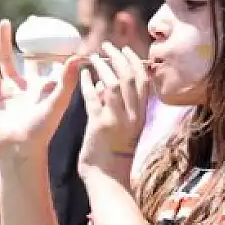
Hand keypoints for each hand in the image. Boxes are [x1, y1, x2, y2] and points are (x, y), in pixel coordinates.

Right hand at [0, 19, 86, 159]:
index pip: (53, 62)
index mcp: (47, 87)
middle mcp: (30, 85)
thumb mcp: (58, 102)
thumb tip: (78, 56)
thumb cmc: (43, 129)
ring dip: (5, 42)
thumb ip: (67, 80)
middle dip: (31, 40)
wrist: (19, 147)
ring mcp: (12, 89)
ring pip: (7, 60)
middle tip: (31, 21)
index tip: (60, 28)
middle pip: (30, 57)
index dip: (56, 47)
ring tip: (5, 23)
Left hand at [78, 44, 149, 182]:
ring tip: (93, 57)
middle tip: (107, 46)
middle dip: (118, 57)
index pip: (143, 80)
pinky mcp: (100, 125)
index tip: (125, 50)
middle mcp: (132, 115)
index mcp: (140, 114)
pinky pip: (93, 98)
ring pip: (113, 84)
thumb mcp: (125, 128)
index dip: (135, 61)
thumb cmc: (114, 154)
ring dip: (103, 67)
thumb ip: (119, 107)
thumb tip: (105, 84)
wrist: (108, 178)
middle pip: (129, 77)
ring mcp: (117, 120)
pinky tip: (81, 75)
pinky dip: (87, 84)